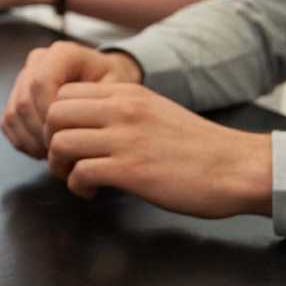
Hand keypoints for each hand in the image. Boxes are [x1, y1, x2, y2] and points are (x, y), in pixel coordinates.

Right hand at [1, 42, 140, 158]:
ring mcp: (23, 77)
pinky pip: (8, 122)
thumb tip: (79, 128)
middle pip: (24, 101)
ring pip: (13, 113)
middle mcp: (38, 61)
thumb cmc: (113, 84)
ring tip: (54, 155)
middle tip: (61, 153)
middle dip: (40, 132)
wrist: (104, 80)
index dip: (49, 114)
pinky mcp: (15, 95)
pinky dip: (22, 141)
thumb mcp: (117, 88)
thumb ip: (100, 102)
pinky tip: (43, 151)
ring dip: (31, 140)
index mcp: (62, 54)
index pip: (41, 82)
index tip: (67, 135)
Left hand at [45, 82, 272, 218]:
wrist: (236, 167)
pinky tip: (93, 192)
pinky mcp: (131, 170)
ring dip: (59, 166)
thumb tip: (90, 123)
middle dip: (49, 141)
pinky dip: (77, 187)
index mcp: (127, 94)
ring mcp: (125, 139)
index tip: (68, 138)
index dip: (57, 119)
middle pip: (53, 114)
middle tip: (65, 160)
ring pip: (60, 143)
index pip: (65, 92)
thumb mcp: (156, 112)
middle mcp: (122, 111)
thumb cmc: (199, 147)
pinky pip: (80, 173)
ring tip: (76, 178)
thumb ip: (123, 112)